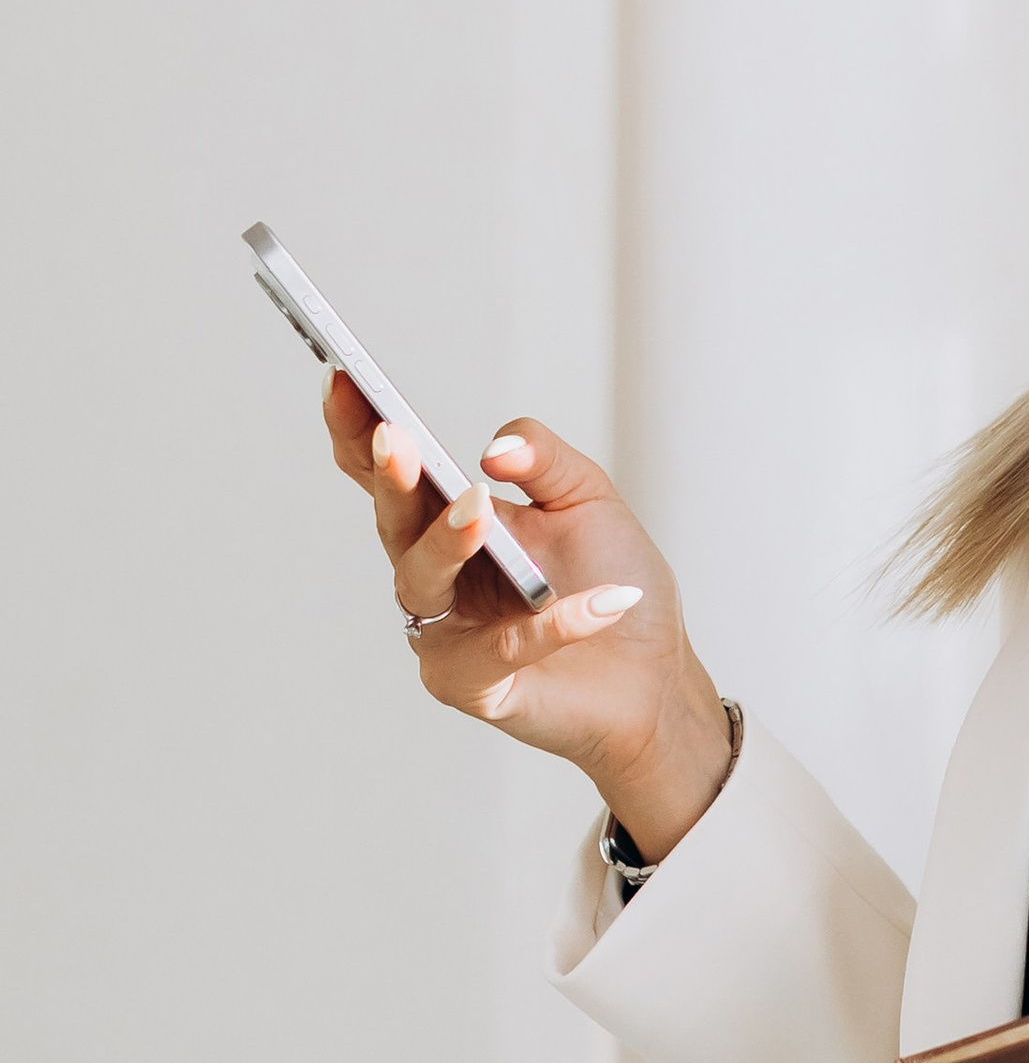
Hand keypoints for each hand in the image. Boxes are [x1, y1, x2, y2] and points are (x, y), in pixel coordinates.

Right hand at [321, 373, 734, 858]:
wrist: (652, 674)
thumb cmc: (611, 577)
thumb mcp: (587, 498)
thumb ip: (543, 459)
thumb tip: (493, 448)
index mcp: (448, 517)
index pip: (392, 471)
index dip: (359, 428)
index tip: (343, 377)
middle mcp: (433, 571)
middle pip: (394, 520)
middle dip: (390, 477)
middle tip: (392, 437)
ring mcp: (443, 631)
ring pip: (422, 580)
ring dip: (448, 541)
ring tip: (481, 509)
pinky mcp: (471, 684)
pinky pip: (500, 649)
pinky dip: (553, 625)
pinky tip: (602, 603)